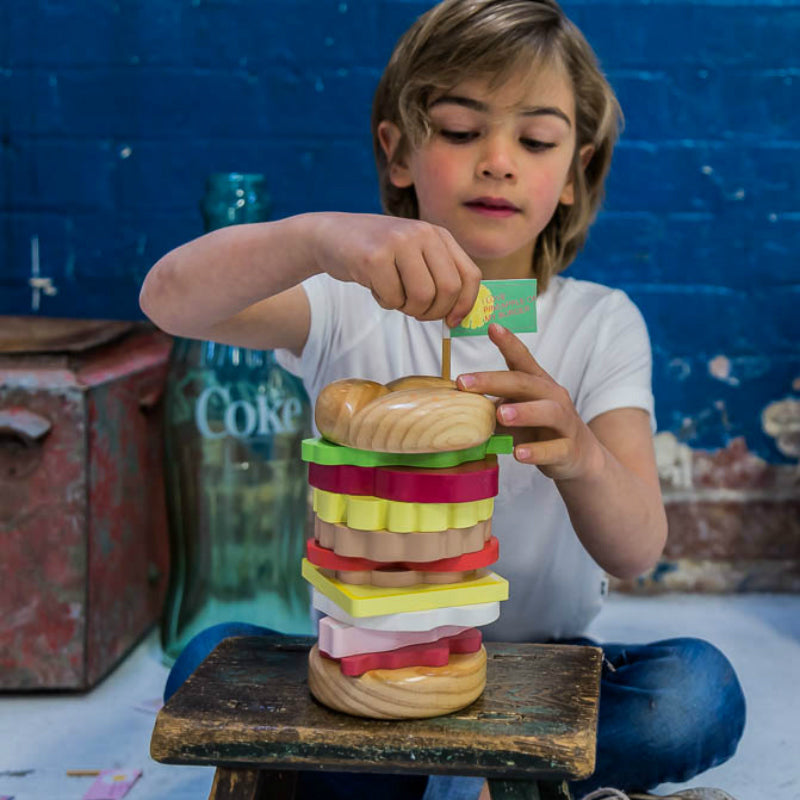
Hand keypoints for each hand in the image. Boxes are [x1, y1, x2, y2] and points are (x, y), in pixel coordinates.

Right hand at [310, 212, 481, 327]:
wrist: (330, 235)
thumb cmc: (378, 254)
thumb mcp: (414, 255)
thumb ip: (438, 276)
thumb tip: (459, 316)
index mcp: (438, 234)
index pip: (470, 276)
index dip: (464, 305)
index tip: (451, 321)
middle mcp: (423, 233)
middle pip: (449, 290)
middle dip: (434, 312)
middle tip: (417, 312)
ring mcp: (398, 242)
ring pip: (422, 297)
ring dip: (408, 309)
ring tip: (394, 297)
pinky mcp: (374, 256)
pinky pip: (393, 298)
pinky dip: (385, 302)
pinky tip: (375, 287)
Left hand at [456, 324, 602, 480]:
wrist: (579, 456)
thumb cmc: (539, 428)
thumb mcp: (517, 411)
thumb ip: (492, 405)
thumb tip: (452, 402)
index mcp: (538, 384)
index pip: (522, 360)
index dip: (508, 343)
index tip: (491, 327)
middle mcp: (553, 397)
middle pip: (526, 383)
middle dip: (494, 381)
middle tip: (465, 382)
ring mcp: (564, 423)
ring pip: (548, 412)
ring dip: (523, 412)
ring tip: (500, 414)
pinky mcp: (569, 449)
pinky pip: (554, 449)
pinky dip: (536, 452)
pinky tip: (519, 454)